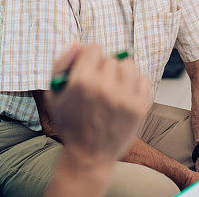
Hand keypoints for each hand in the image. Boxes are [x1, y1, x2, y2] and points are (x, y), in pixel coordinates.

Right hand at [47, 43, 150, 163]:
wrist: (88, 157)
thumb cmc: (70, 123)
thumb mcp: (54, 94)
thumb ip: (61, 64)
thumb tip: (77, 43)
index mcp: (81, 81)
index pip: (94, 48)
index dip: (90, 58)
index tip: (89, 70)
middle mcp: (103, 87)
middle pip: (112, 58)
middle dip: (105, 69)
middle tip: (99, 86)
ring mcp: (124, 97)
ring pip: (129, 65)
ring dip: (122, 74)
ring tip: (114, 89)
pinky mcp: (139, 107)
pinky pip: (144, 79)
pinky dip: (136, 85)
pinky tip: (125, 96)